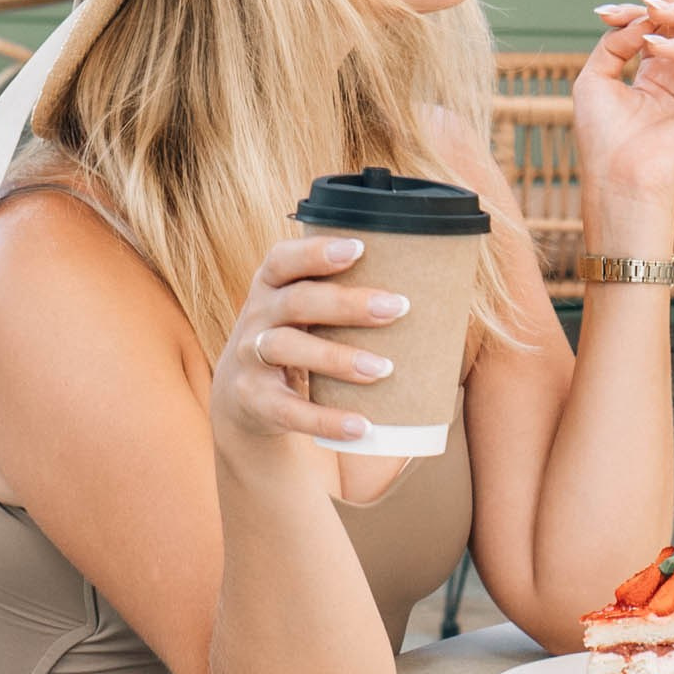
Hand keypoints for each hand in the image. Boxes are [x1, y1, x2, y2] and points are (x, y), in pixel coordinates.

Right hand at [212, 235, 411, 456]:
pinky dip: (326, 419)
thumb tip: (431, 285)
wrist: (243, 395)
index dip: (316, 252)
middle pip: (296, 302)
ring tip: (384, 369)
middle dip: (347, 304)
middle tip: (397, 308)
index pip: (284, 259)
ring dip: (337, 358)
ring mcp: (251, 358)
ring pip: (287, 348)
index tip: (360, 248)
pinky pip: (290, 410)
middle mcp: (256, 315)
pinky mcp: (256, 400)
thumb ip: (339, 294)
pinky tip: (362, 426)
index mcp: (270, 285)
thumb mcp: (301, 311)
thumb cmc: (296, 337)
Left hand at [573, 0, 673, 213]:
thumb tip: (639, 15)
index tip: (609, 3)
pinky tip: (652, 44)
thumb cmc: (602, 136)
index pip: (659, 24)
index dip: (637, 6)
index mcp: (656, 72)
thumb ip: (615, 41)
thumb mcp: (596, 77)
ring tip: (650, 6)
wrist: (616, 178)